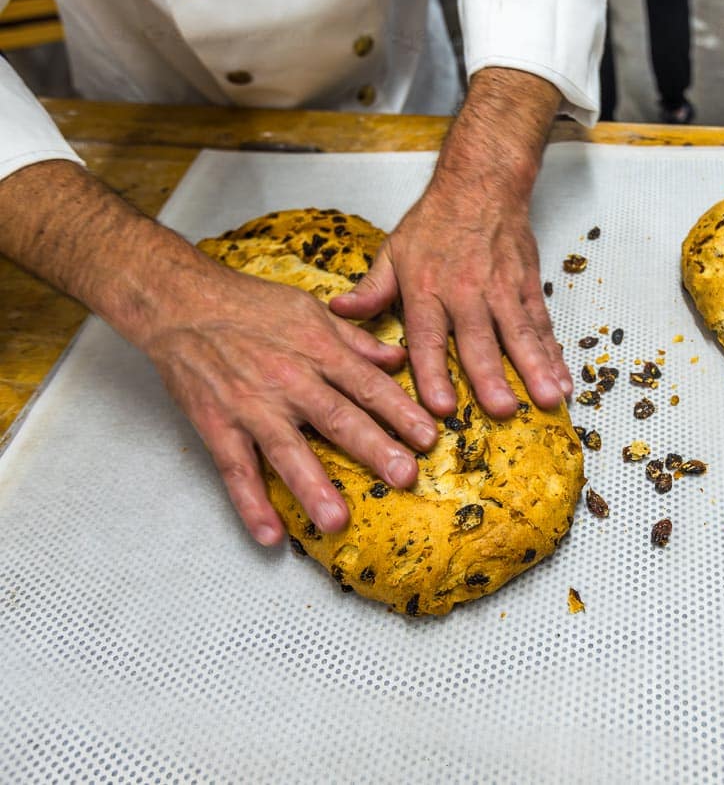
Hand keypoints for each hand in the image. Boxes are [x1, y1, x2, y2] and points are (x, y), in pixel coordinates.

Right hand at [139, 259, 439, 544]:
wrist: (182, 302)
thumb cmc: (250, 305)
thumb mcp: (311, 310)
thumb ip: (356, 340)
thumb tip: (398, 361)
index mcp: (318, 350)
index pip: (368, 385)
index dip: (400, 411)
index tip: (428, 436)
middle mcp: (289, 379)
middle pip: (337, 418)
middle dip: (374, 448)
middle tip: (405, 476)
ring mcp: (250, 405)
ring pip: (286, 450)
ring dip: (312, 486)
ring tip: (337, 520)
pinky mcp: (216, 425)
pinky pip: (235, 470)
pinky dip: (250, 504)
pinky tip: (269, 535)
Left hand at [331, 67, 573, 417]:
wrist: (481, 184)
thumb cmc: (436, 221)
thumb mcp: (393, 251)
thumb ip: (371, 289)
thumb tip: (340, 313)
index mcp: (427, 288)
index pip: (428, 337)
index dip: (434, 373)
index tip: (440, 406)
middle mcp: (466, 293)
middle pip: (480, 340)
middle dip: (492, 377)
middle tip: (502, 409)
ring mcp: (502, 290)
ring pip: (519, 335)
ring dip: (535, 368)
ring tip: (549, 399)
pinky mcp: (528, 287)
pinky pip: (541, 325)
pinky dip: (554, 354)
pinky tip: (563, 380)